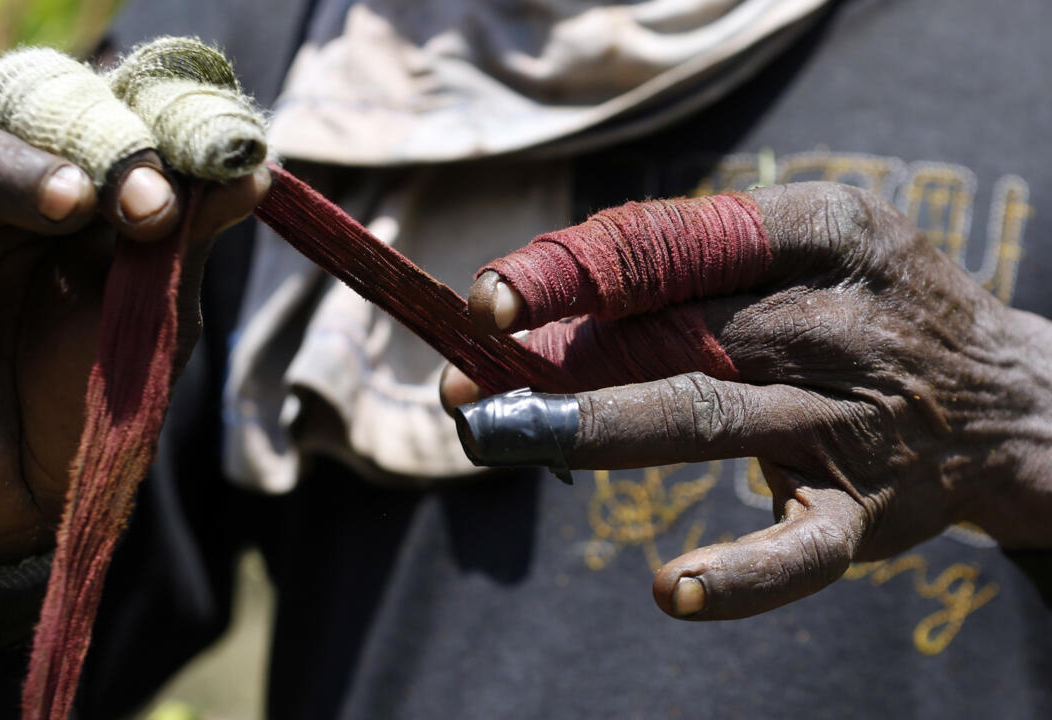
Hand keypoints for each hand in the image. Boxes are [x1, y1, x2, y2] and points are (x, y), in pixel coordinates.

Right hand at [0, 98, 266, 561]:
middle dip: (81, 142)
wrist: (22, 502)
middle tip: (136, 198)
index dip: (137, 132)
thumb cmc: (94, 404)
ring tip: (61, 205)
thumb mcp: (156, 320)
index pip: (90, 109)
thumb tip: (254, 172)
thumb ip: (189, 242)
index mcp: (72, 189)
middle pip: (12, 107)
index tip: (183, 190)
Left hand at [444, 182, 1051, 619]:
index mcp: (818, 232)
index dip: (571, 270)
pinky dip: (740, 575)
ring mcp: (849, 419)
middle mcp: (833, 320)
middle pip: (670, 333)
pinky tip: (669, 591)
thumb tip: (532, 306)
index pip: (673, 242)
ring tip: (494, 436)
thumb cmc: (863, 307)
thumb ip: (685, 264)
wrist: (1010, 397)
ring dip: (592, 428)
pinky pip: (802, 548)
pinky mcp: (868, 511)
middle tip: (460, 384)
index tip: (486, 302)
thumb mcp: (803, 247)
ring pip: (707, 418)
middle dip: (556, 358)